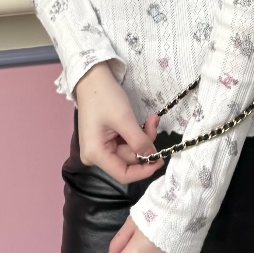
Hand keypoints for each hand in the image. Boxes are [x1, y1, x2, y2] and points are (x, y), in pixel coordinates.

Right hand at [74, 62, 161, 185]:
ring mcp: (99, 147)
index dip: (144, 171)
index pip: (123, 174)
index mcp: (95, 154)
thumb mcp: (124, 119)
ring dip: (142, 136)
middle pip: (128, 159)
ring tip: (151, 118)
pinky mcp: (105, 140)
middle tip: (154, 122)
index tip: (161, 160)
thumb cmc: (104, 97)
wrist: (92, 78)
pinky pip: (125, 143)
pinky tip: (144, 121)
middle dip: (144, 143)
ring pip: (129, 150)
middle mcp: (95, 155)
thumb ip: (139, 141)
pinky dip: (136, 133)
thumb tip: (152, 157)